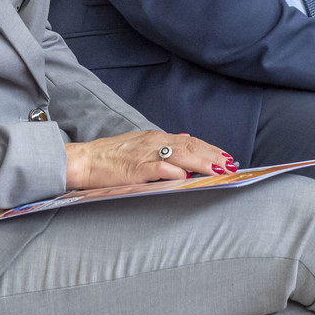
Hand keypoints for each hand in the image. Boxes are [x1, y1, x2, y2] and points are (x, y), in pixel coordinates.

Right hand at [64, 130, 234, 188]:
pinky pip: (159, 169)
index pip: (189, 142)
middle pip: (190, 147)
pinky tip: (188, 176)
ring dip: (201, 162)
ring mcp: (145, 155)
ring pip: (180, 155)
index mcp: (154, 138)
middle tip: (231, 165)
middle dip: (212, 156)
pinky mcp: (135, 169)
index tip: (226, 157)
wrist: (84, 161)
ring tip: (218, 169)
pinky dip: (175, 171)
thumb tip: (183, 138)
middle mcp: (153, 143)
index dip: (209, 149)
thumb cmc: (109, 157)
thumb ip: (161, 144)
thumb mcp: (138, 145)